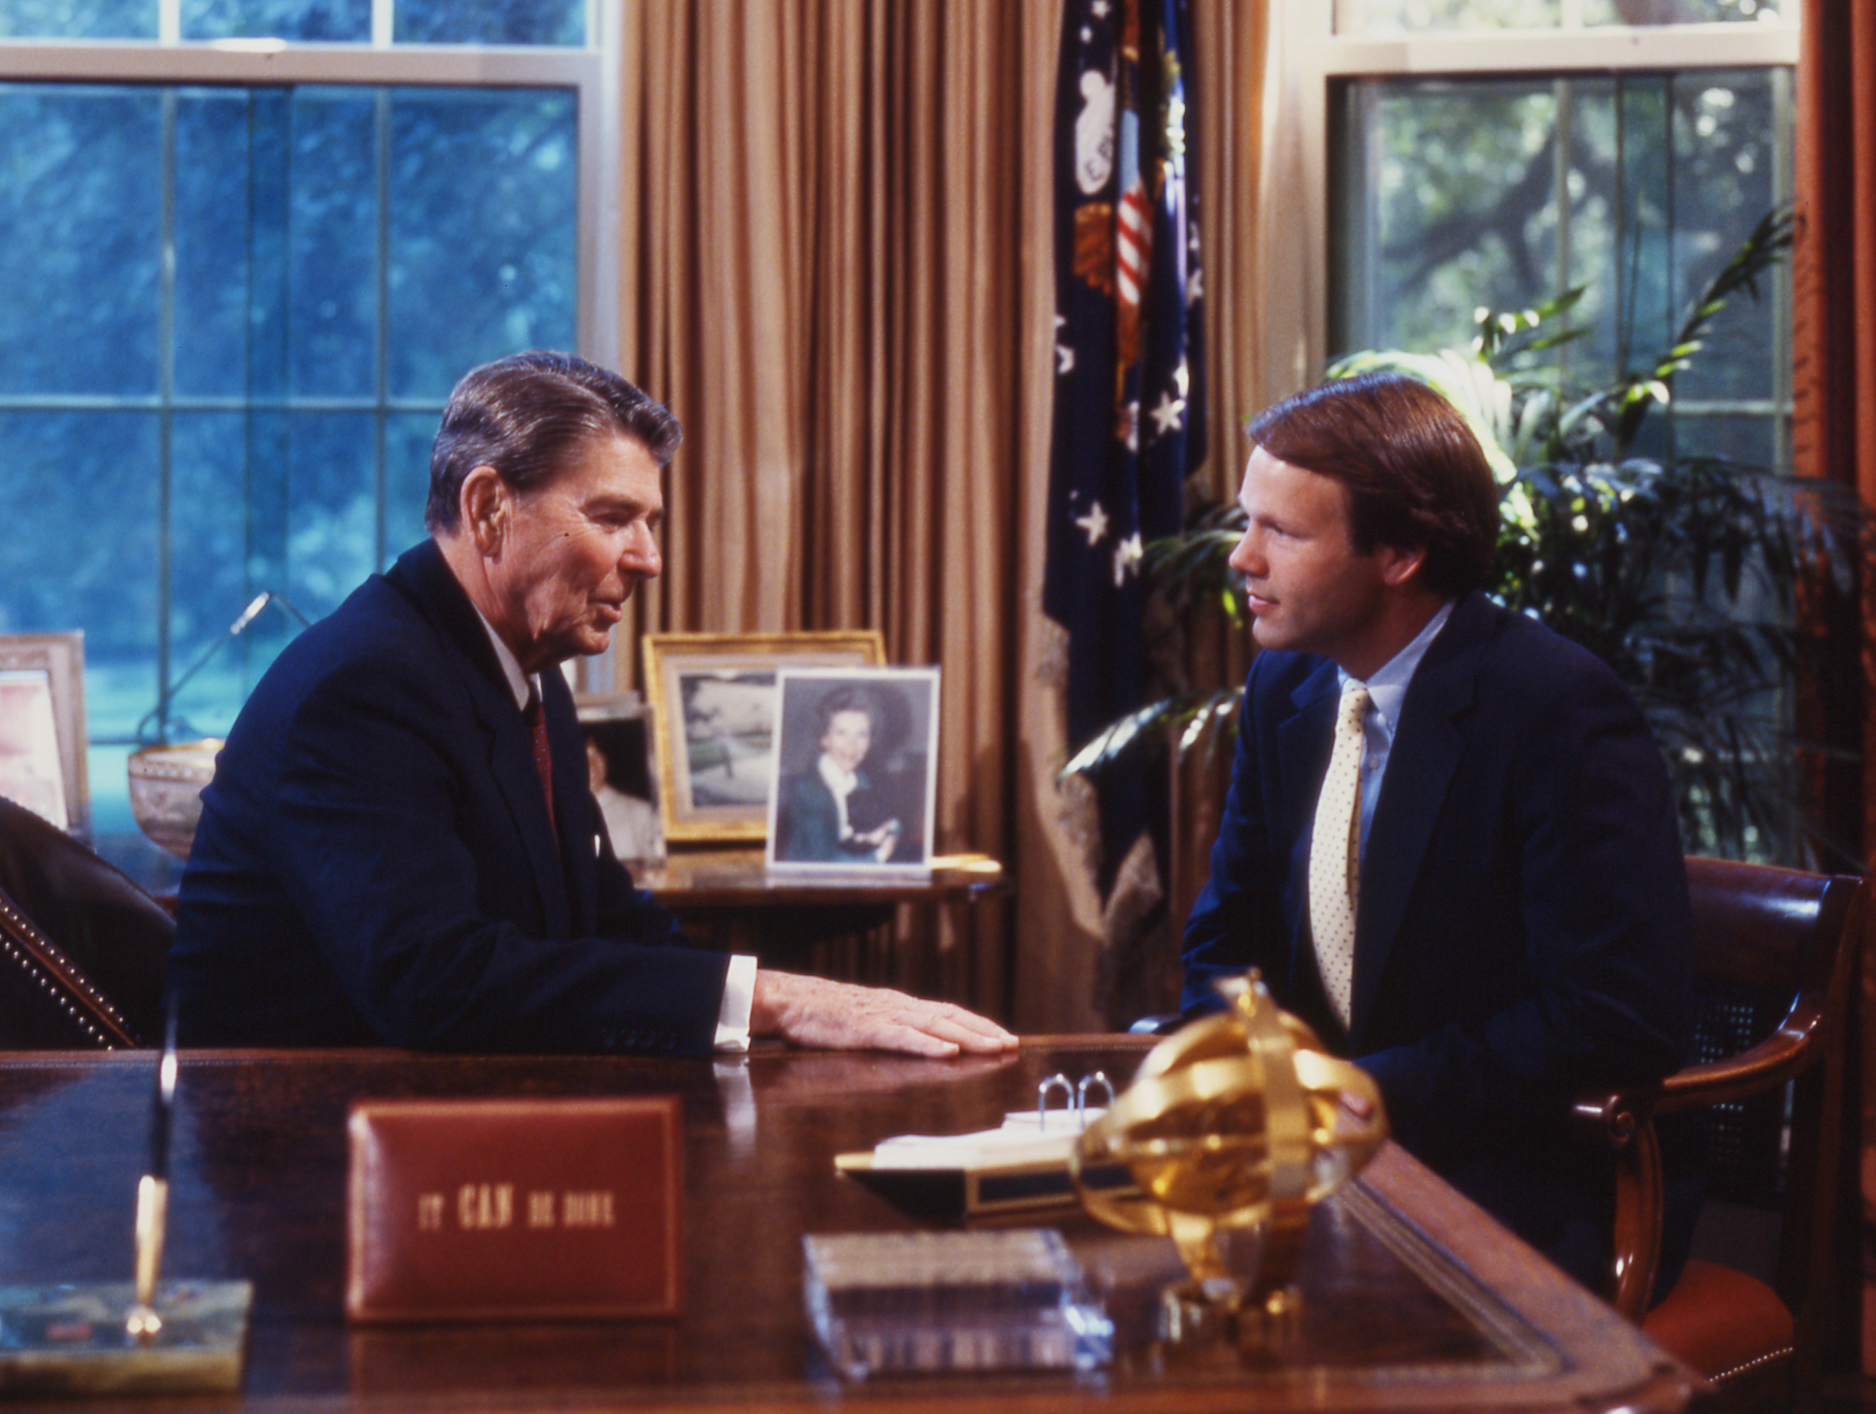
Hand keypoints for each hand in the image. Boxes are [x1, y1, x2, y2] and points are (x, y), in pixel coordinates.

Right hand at [750, 970, 1018, 1057]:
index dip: (978, 1024)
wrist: (789, 999)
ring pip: (935, 1026)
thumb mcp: (865, 1018)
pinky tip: (947, 1051)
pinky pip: (902, 1037)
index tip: (1003, 1036)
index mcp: (899, 1005)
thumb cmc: (823, 1013)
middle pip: (951, 1017)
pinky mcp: (866, 1030)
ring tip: (993, 1047)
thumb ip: (890, 1026)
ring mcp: (884, 1016)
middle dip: (984, 1031)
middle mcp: (899, 1006)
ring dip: (968, 1037)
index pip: (948, 1012)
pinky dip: (928, 1045)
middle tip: (1012, 1044)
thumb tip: (917, 1040)